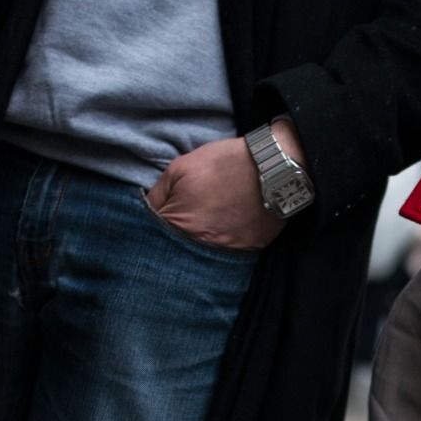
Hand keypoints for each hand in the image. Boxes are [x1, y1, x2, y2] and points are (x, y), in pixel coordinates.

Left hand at [147, 121, 306, 251]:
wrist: (272, 167)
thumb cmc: (223, 164)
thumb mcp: (178, 169)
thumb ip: (157, 194)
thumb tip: (147, 211)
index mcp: (179, 226)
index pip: (152, 237)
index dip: (153, 226)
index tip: (159, 219)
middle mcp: (201, 247)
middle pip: (176, 253)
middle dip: (173, 241)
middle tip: (180, 225)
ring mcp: (227, 253)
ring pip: (202, 257)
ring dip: (198, 246)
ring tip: (207, 225)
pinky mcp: (249, 252)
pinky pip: (228, 255)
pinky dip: (224, 245)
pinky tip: (227, 229)